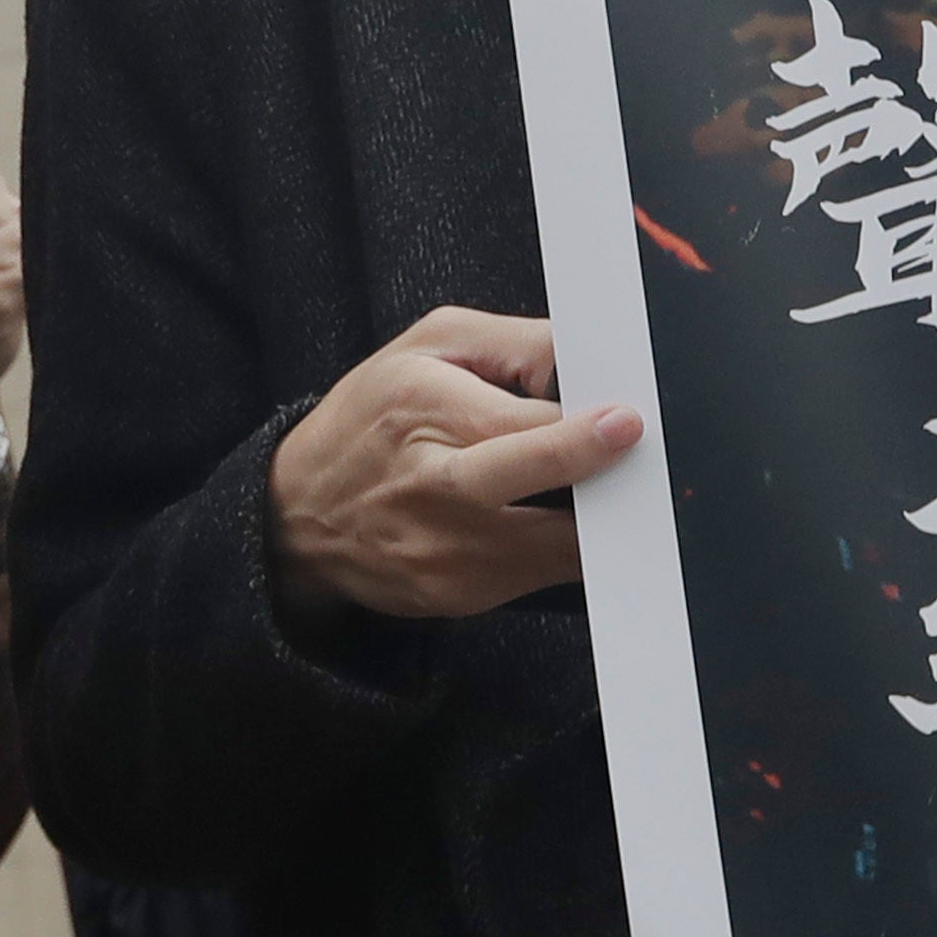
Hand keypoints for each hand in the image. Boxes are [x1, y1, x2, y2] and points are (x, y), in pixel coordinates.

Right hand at [265, 308, 636, 627]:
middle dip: (605, 467)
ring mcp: (447, 548)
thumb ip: (513, 342)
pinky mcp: (457, 594)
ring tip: (610, 493)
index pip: (536, 421)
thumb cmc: (369, 421)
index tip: (628, 419)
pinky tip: (563, 525)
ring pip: (563, 543)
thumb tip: (590, 358)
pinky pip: (543, 576)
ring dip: (599, 519)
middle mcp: (435, 483)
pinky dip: (567, 552)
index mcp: (425, 408)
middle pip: (551, 478)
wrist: (299, 515)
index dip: (593, 423)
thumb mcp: (427, 348)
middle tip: (637, 451)